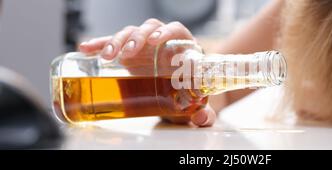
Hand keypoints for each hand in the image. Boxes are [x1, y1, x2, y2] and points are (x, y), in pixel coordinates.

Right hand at [78, 18, 215, 126]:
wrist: (179, 93)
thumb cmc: (190, 92)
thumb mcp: (197, 104)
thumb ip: (204, 113)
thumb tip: (201, 118)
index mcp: (183, 47)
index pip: (176, 31)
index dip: (167, 32)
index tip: (156, 41)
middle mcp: (163, 41)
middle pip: (150, 29)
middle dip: (138, 37)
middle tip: (129, 52)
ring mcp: (145, 45)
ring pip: (131, 33)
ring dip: (118, 40)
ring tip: (108, 56)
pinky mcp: (129, 52)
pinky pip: (113, 43)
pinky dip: (100, 44)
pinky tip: (87, 48)